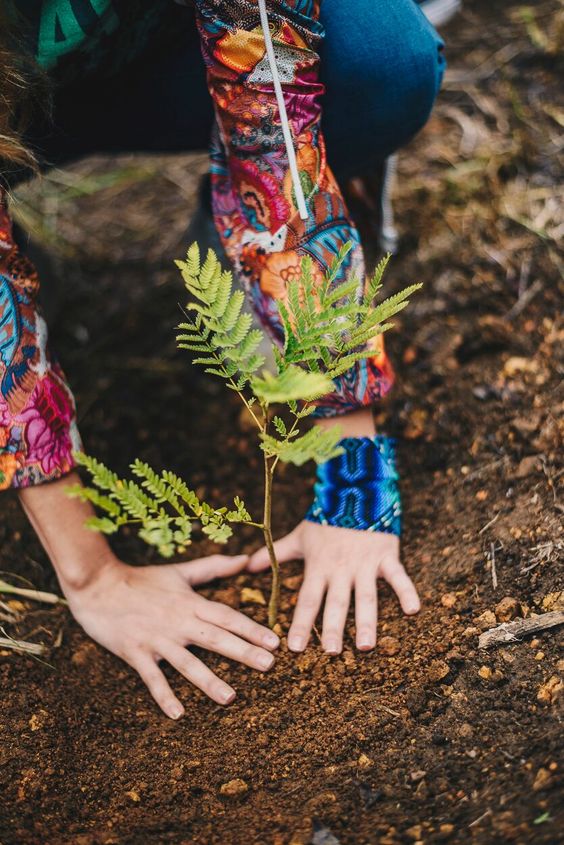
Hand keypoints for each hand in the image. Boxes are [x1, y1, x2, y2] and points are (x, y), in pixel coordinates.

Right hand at [65, 553, 279, 717]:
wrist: (98, 584)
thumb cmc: (142, 579)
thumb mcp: (180, 571)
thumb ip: (213, 567)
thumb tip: (245, 559)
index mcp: (190, 603)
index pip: (227, 616)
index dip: (252, 628)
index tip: (274, 641)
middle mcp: (178, 622)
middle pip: (216, 639)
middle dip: (243, 652)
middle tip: (268, 665)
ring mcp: (157, 639)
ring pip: (187, 663)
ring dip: (209, 681)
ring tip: (230, 698)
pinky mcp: (135, 653)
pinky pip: (152, 678)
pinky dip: (164, 695)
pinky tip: (178, 714)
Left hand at [249, 521, 419, 653]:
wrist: (353, 490)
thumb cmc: (325, 517)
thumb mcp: (299, 535)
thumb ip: (276, 553)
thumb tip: (248, 565)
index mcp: (319, 566)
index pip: (307, 600)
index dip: (301, 624)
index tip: (294, 648)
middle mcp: (341, 569)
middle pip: (336, 603)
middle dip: (334, 628)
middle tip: (331, 653)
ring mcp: (365, 564)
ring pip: (366, 596)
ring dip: (367, 621)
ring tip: (366, 646)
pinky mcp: (387, 555)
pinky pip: (398, 576)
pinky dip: (407, 592)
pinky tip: (414, 611)